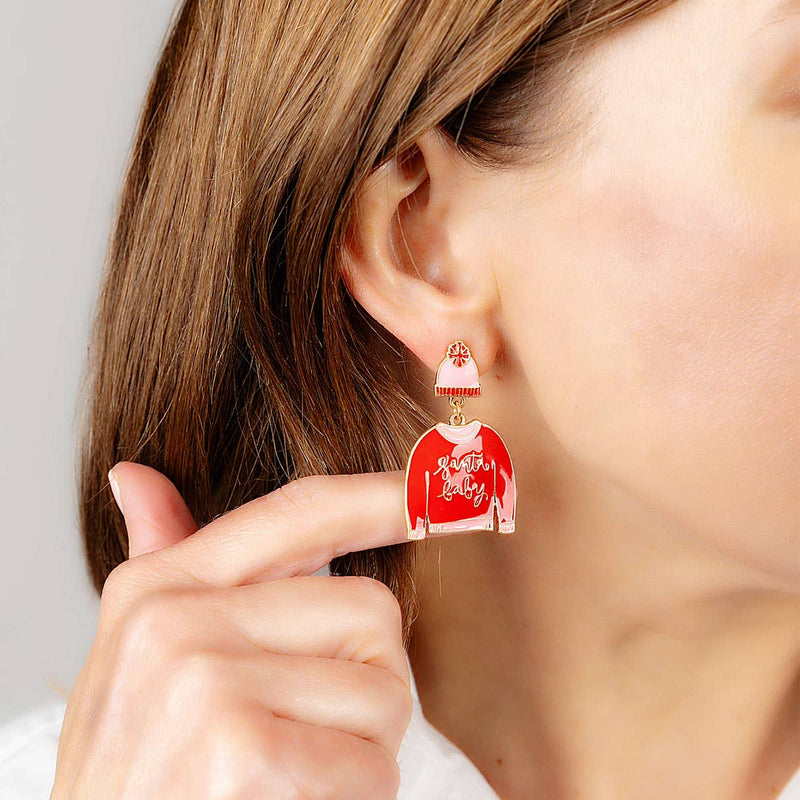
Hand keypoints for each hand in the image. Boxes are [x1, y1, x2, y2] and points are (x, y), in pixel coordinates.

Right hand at [51, 464, 416, 798]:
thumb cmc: (131, 770)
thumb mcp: (129, 657)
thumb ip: (156, 558)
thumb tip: (133, 475)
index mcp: (160, 587)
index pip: (301, 511)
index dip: (382, 497)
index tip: (438, 492)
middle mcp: (179, 621)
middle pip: (370, 610)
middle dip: (368, 682)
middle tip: (310, 734)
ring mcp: (208, 685)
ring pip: (384, 692)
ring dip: (364, 750)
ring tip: (297, 775)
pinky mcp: (246, 755)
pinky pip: (373, 765)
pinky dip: (357, 798)